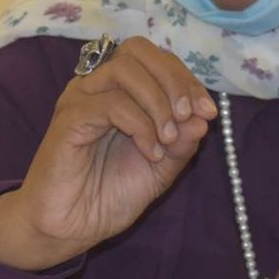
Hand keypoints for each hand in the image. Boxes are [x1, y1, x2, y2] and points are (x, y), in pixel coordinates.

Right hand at [0, 36, 216, 270]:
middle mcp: (98, 86)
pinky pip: (111, 103)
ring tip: (168, 139)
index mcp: (119, 90)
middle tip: (190, 116)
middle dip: (174, 80)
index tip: (208, 112)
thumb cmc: (110, 194)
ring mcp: (80, 99)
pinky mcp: (69, 118)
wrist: (71, 228)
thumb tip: (204, 117)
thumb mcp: (162, 167)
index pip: (156, 59)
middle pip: (138, 50)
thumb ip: (182, 141)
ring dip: (158, 102)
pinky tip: (151, 152)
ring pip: (124, 69)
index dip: (186, 79)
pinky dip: (140, 125)